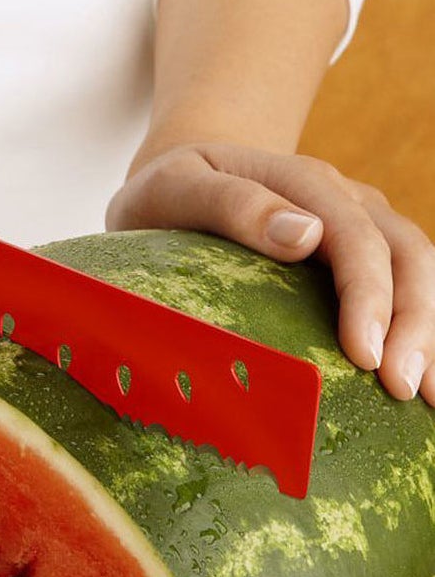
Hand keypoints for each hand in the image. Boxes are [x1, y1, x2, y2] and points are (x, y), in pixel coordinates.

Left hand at [105, 142, 434, 403]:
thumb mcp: (176, 187)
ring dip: (429, 331)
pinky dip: (419, 327)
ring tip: (426, 398)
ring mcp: (357, 223)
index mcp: (302, 180)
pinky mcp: (356, 252)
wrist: (180, 179)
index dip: (368, 295)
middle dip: (414, 323)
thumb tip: (306, 234)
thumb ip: (231, 204)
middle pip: (405, 254)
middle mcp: (343, 198)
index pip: (354, 235)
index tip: (364, 356)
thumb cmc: (167, 192)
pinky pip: (404, 284)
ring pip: (418, 270)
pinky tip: (421, 377)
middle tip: (401, 389)